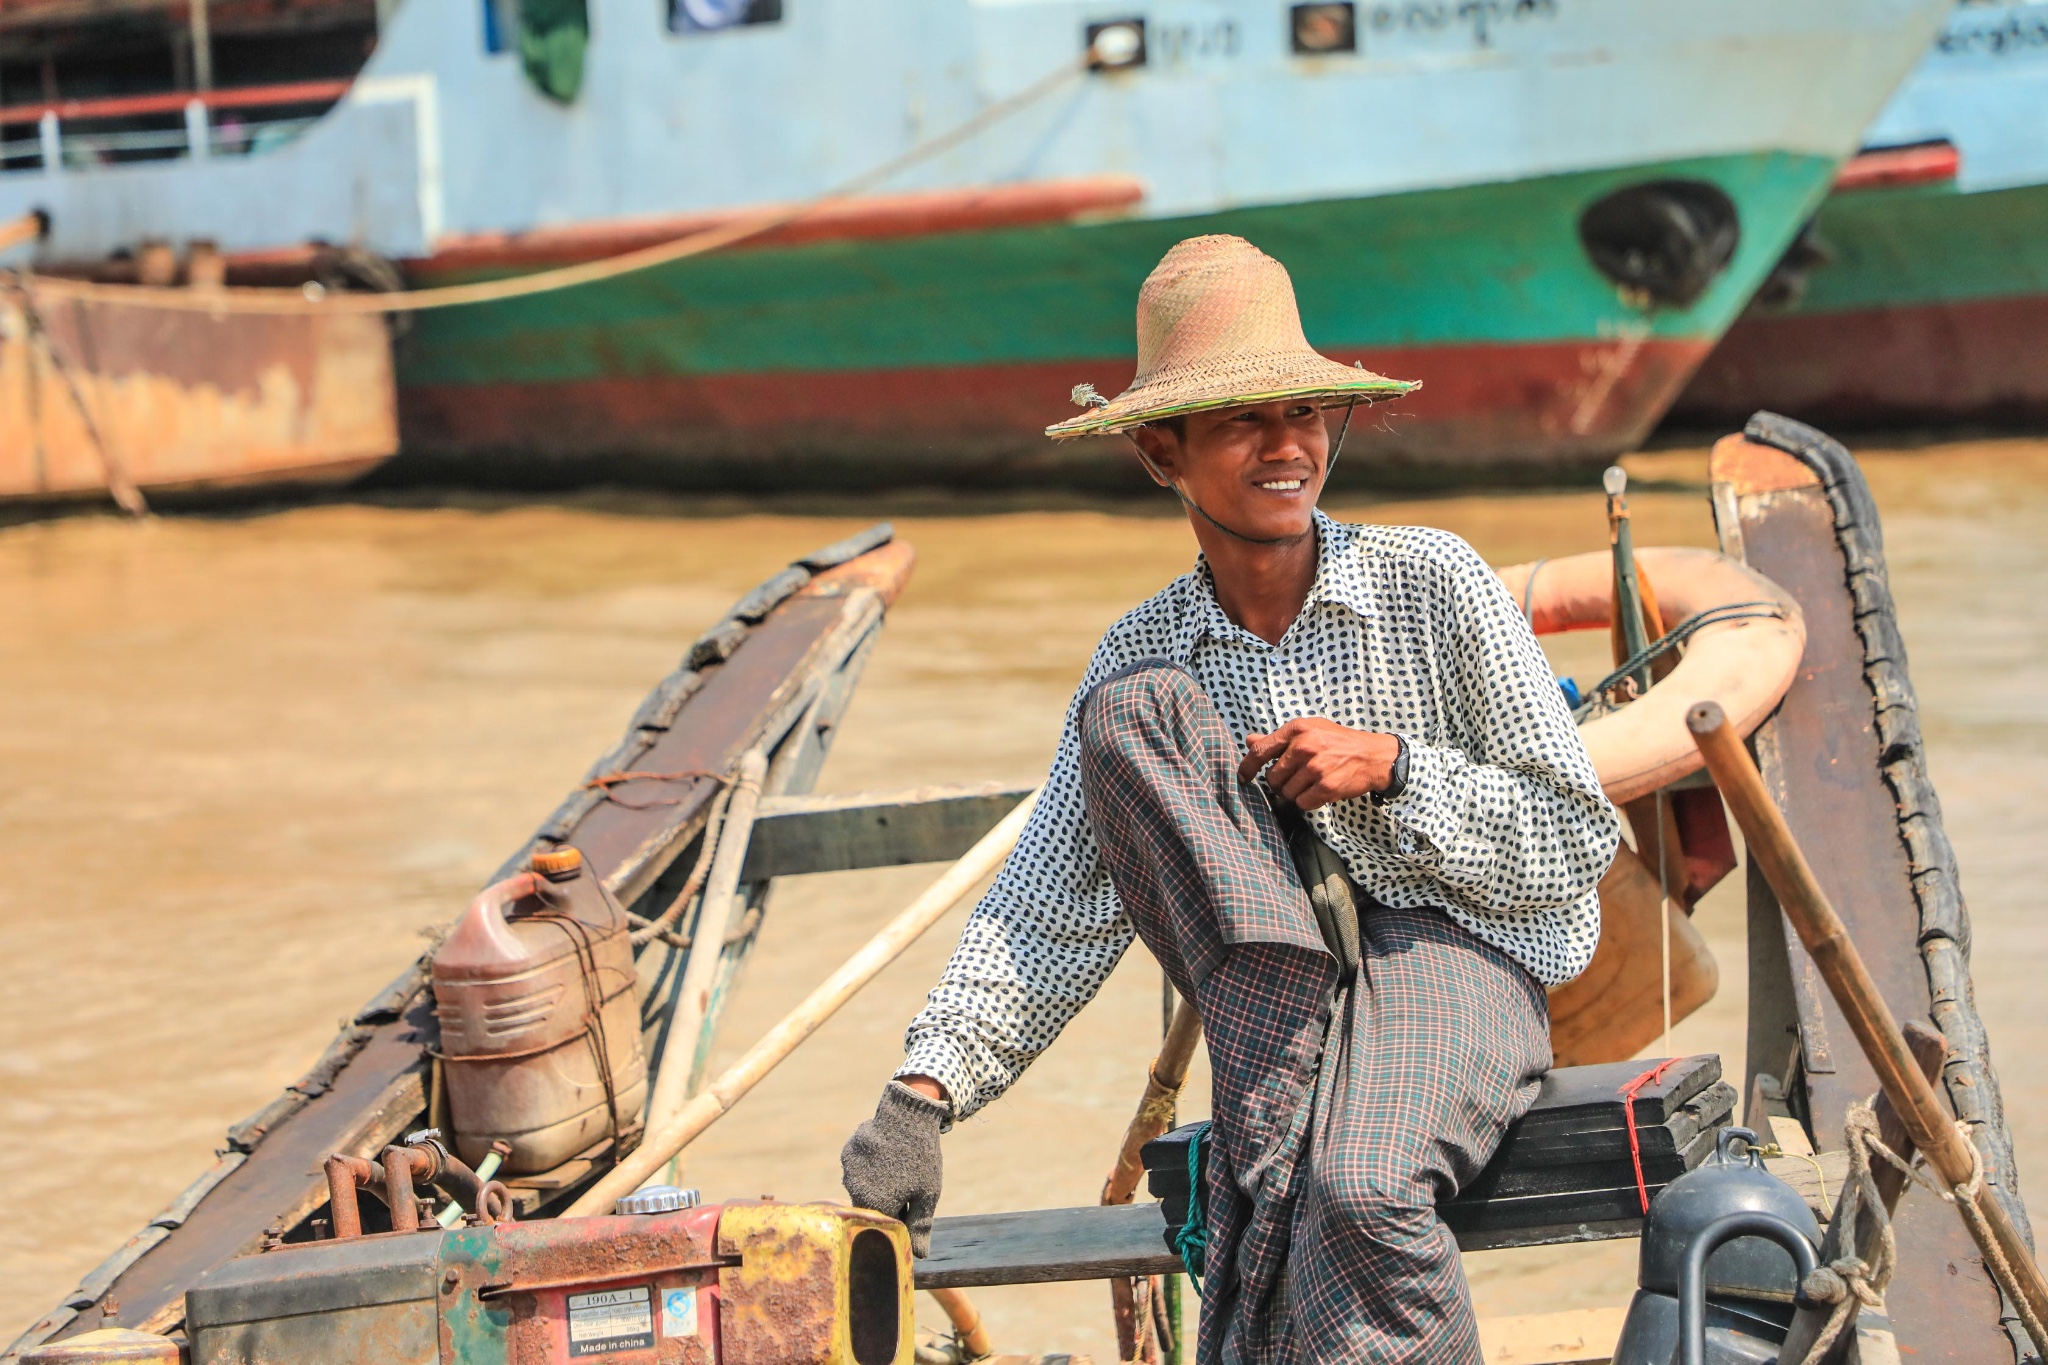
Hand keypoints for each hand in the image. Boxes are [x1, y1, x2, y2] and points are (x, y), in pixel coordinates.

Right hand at [841, 1080, 946, 1256]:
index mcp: (874, 1205)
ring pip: (862, 1187)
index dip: (899, 1221)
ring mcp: (848, 1170)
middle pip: (870, 1207)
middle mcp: (854, 1190)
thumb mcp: (927, 1194)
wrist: (908, 1112)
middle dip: (887, 1202)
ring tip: (898, 1166)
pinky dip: (870, 1166)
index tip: (910, 1210)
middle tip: (907, 1185)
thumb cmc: (921, 1157)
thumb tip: (919, 1256)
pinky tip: (886, 1153)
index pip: (883, 1227)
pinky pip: (858, 1168)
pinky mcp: (847, 1152)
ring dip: (877, 1183)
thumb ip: (920, 1226)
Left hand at [1239, 718, 1400, 810]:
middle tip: (1296, 778)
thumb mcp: (1309, 731)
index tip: (1243, 777)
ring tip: (1311, 783)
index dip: (1247, 767)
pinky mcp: (1326, 787)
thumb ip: (1278, 739)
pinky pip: (1302, 803)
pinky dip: (1308, 801)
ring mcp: (1315, 767)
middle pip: (1272, 777)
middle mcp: (1304, 746)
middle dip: (1280, 783)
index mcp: (1297, 729)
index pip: (1260, 750)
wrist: (1374, 756)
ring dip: (1295, 793)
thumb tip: (1248, 740)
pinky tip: (1319, 791)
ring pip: (1286, 793)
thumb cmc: (1338, 742)